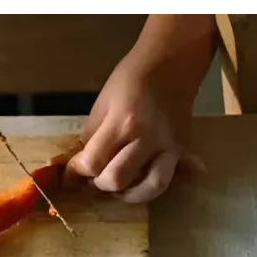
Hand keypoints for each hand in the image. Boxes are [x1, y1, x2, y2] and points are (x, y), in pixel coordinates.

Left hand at [65, 15, 212, 202]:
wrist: (171, 63)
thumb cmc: (131, 78)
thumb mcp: (102, 102)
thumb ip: (92, 135)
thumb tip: (81, 164)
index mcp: (122, 122)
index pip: (93, 162)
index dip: (77, 173)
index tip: (73, 174)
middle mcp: (147, 138)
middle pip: (118, 179)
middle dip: (101, 184)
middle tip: (98, 177)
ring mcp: (169, 146)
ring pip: (152, 186)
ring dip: (132, 193)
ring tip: (123, 187)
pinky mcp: (183, 150)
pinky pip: (176, 177)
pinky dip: (165, 183)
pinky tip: (151, 178)